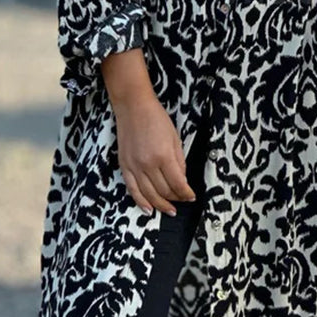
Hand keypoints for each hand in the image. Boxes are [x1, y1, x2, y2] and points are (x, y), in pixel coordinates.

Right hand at [112, 93, 195, 216]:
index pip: (178, 184)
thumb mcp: (175, 138)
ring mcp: (134, 167)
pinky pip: (132, 190)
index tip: (191, 196)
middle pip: (164, 191)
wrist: (133, 107)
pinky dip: (141, 202)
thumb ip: (179, 161)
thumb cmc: (156, 118)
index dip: (186, 194)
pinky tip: (149, 210)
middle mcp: (148, 164)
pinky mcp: (125, 166)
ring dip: (161, 205)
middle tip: (182, 201)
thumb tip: (182, 180)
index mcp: (164, 156)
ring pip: (149, 195)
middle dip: (176, 199)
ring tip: (169, 210)